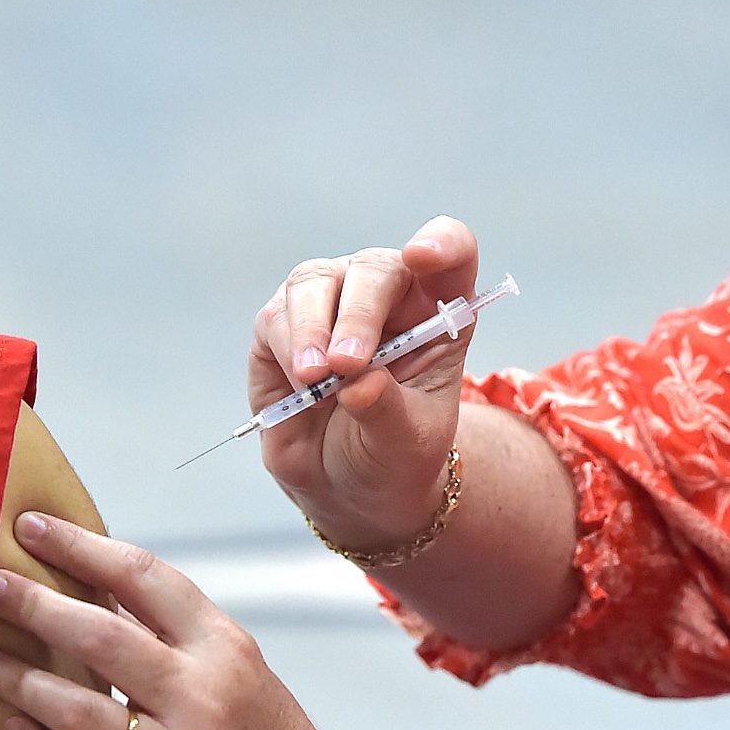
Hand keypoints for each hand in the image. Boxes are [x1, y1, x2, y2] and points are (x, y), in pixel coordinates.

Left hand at [0, 511, 329, 729]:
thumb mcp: (237, 662)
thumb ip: (175, 627)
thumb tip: (98, 583)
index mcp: (222, 648)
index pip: (143, 577)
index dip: (81, 547)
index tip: (35, 527)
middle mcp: (200, 698)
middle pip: (102, 637)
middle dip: (35, 606)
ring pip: (81, 714)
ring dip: (20, 682)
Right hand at [250, 215, 479, 550]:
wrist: (348, 486)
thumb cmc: (395, 453)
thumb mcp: (408, 443)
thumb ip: (390, 411)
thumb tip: (359, 385)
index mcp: (438, 311)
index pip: (452, 252)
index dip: (441, 243)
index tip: (422, 257)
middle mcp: (385, 294)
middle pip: (373, 268)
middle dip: (358, 313)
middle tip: (348, 366)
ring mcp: (330, 302)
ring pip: (314, 281)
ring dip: (312, 330)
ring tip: (316, 380)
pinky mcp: (282, 323)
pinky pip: (277, 315)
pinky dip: (287, 347)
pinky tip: (304, 386)